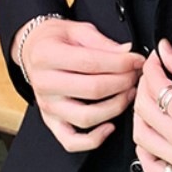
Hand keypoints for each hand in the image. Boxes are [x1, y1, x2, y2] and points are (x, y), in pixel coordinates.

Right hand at [16, 18, 144, 151]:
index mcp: (48, 56)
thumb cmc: (56, 40)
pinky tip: (110, 126)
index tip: (138, 60)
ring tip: (128, 93)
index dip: (121, 63)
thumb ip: (103, 43)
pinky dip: (93, 139)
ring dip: (115, 107)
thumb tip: (128, 53)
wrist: (33, 50)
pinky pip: (71, 141)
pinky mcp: (50, 121)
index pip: (91, 63)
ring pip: (86, 117)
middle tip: (136, 75)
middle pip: (93, 90)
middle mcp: (44, 83)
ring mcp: (47, 105)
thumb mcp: (78, 30)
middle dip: (123, 82)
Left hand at [133, 39, 171, 171]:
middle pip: (144, 111)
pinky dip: (147, 153)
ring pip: (142, 139)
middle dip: (144, 86)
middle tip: (154, 76)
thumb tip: (164, 53)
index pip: (155, 87)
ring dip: (142, 117)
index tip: (156, 60)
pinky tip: (153, 136)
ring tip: (153, 103)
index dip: (152, 67)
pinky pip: (155, 169)